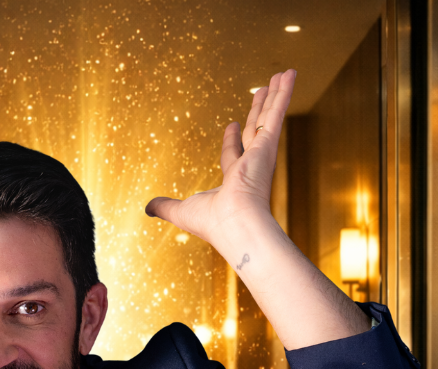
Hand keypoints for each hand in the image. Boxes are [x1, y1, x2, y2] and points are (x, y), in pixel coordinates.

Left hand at [144, 69, 295, 250]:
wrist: (237, 226)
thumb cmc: (213, 223)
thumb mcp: (182, 211)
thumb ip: (166, 206)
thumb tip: (147, 208)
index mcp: (235, 179)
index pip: (233, 152)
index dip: (232, 138)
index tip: (231, 123)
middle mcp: (252, 164)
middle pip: (255, 129)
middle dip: (259, 111)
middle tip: (263, 93)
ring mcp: (262, 153)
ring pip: (269, 116)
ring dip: (276, 94)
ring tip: (283, 74)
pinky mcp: (268, 144)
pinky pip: (276, 112)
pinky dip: (284, 93)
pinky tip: (290, 74)